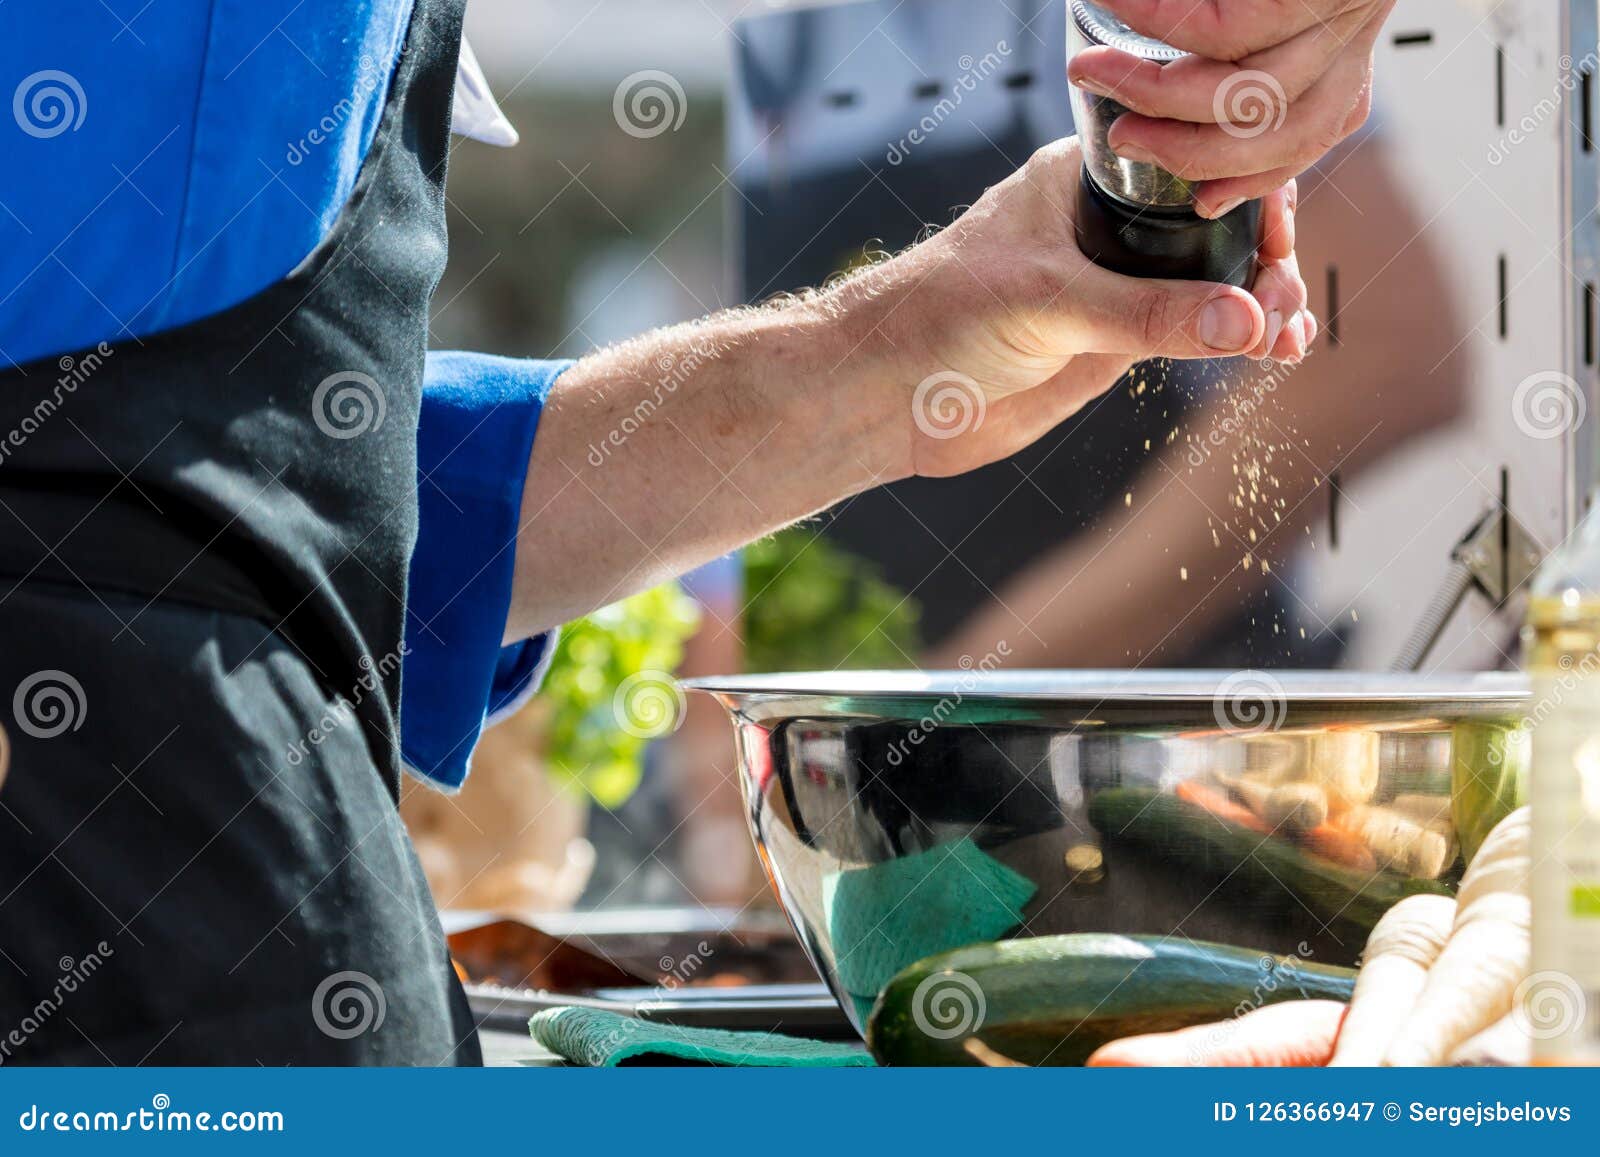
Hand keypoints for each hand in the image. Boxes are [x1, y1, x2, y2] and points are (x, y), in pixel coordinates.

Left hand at [510, 139, 1308, 633]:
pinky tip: (1271, 354)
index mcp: (1085, 183)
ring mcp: (1111, 289)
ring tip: (1291, 337)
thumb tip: (1247, 322)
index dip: (1245, 191)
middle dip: (1263, 258)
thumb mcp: (1048, 304)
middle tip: (1287, 301)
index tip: (1280, 230)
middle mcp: (1105, 230)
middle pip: (1212, 228)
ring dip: (1258, 306)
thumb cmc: (938, 316)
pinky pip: (1187, 336)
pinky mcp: (1108, 346)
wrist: (882, 397)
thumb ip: (1147, 314)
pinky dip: (1233, 343)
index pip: (1189, 166)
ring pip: (1208, 286)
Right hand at [1067, 0, 1393, 216]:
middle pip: (1274, 134)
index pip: (1312, 135)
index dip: (1254, 179)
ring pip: (1244, 96)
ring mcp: (1340, 5)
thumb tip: (1175, 92)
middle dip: (1183, 152)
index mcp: (1347, 38)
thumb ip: (1237, 31)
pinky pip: (1222, 29)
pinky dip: (1154, 24)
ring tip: (1091, 76)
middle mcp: (1351, 27)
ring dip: (1151, 95)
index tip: (1203, 204)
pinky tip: (1109, 4)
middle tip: (1121, 138)